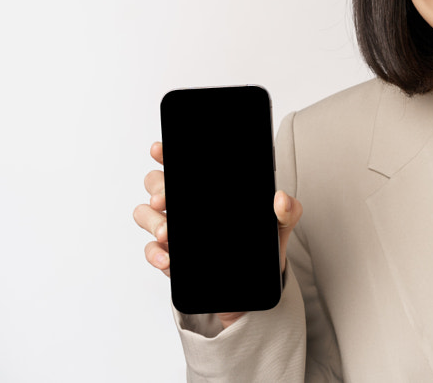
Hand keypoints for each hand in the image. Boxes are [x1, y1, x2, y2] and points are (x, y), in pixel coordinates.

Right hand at [132, 141, 302, 328]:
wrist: (256, 282)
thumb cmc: (263, 243)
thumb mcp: (280, 224)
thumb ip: (287, 210)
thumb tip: (280, 199)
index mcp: (208, 189)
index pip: (181, 164)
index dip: (166, 154)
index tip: (160, 149)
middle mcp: (186, 204)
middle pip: (156, 183)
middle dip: (157, 188)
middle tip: (165, 200)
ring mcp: (175, 229)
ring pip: (146, 214)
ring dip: (153, 222)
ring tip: (166, 233)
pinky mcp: (171, 256)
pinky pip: (152, 251)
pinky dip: (155, 255)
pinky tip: (168, 260)